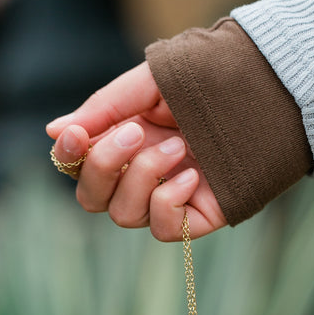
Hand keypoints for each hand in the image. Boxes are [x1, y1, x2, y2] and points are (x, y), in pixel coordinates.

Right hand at [46, 62, 225, 240]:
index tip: (78, 133)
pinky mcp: (196, 216)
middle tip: (135, 133)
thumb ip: (103, 108)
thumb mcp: (148, 86)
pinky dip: (169, 202)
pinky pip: (164, 230)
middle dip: (104, 166)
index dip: (70, 156)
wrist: (259, 93)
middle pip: (92, 198)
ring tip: (177, 148)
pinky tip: (192, 177)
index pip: (78, 166)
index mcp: (123, 143)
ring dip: (143, 177)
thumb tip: (53, 130)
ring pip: (124, 216)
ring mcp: (167, 197)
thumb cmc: (204, 84)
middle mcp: (140, 175)